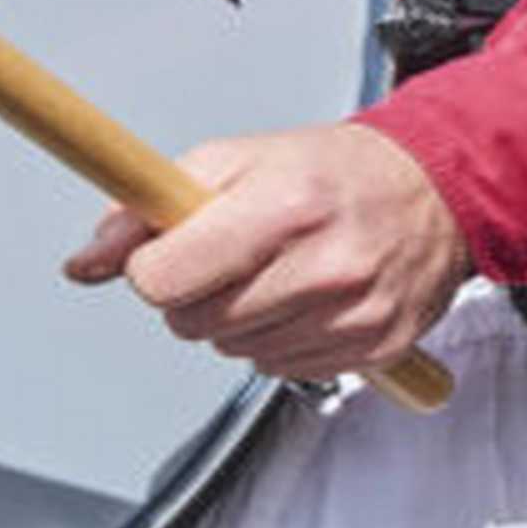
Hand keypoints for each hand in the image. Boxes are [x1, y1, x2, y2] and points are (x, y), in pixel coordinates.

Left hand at [61, 120, 468, 387]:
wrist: (438, 191)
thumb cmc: (337, 171)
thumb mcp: (238, 159)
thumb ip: (151, 204)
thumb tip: (88, 259)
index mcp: (284, 207)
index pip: (165, 278)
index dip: (150, 268)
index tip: (163, 252)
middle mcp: (323, 266)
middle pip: (194, 322)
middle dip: (194, 292)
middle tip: (227, 256)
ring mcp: (350, 315)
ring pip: (233, 350)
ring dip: (237, 318)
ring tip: (274, 272)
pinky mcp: (370, 349)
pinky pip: (280, 368)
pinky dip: (279, 338)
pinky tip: (304, 299)